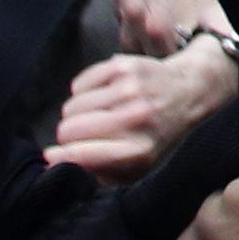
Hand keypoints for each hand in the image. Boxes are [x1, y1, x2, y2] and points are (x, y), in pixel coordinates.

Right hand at [49, 36, 238, 183]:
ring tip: (100, 114)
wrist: (188, 92)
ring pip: (71, 106)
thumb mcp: (136, 168)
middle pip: (67, 129)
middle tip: (86, 134)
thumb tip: (53, 164)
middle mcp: (135, 119)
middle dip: (69, 135)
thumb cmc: (155, 135)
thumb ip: (97, 173)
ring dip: (78, 113)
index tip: (50, 157)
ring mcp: (129, 90)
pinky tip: (104, 96)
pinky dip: (84, 92)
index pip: (80, 155)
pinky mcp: (124, 67)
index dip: (58, 158)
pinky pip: (79, 84)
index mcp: (138, 151)